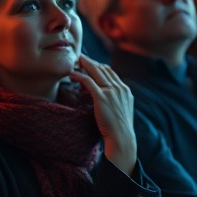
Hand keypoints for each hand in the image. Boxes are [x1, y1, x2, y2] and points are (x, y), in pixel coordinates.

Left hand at [68, 55, 136, 175]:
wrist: (122, 138)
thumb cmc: (118, 129)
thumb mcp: (119, 110)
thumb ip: (113, 101)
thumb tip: (100, 97)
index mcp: (125, 90)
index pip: (110, 72)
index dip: (98, 66)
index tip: (88, 64)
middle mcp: (120, 88)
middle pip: (103, 69)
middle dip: (91, 62)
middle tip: (79, 58)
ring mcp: (111, 91)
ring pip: (96, 72)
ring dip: (84, 64)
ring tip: (75, 61)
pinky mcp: (102, 97)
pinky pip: (88, 81)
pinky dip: (79, 75)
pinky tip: (71, 74)